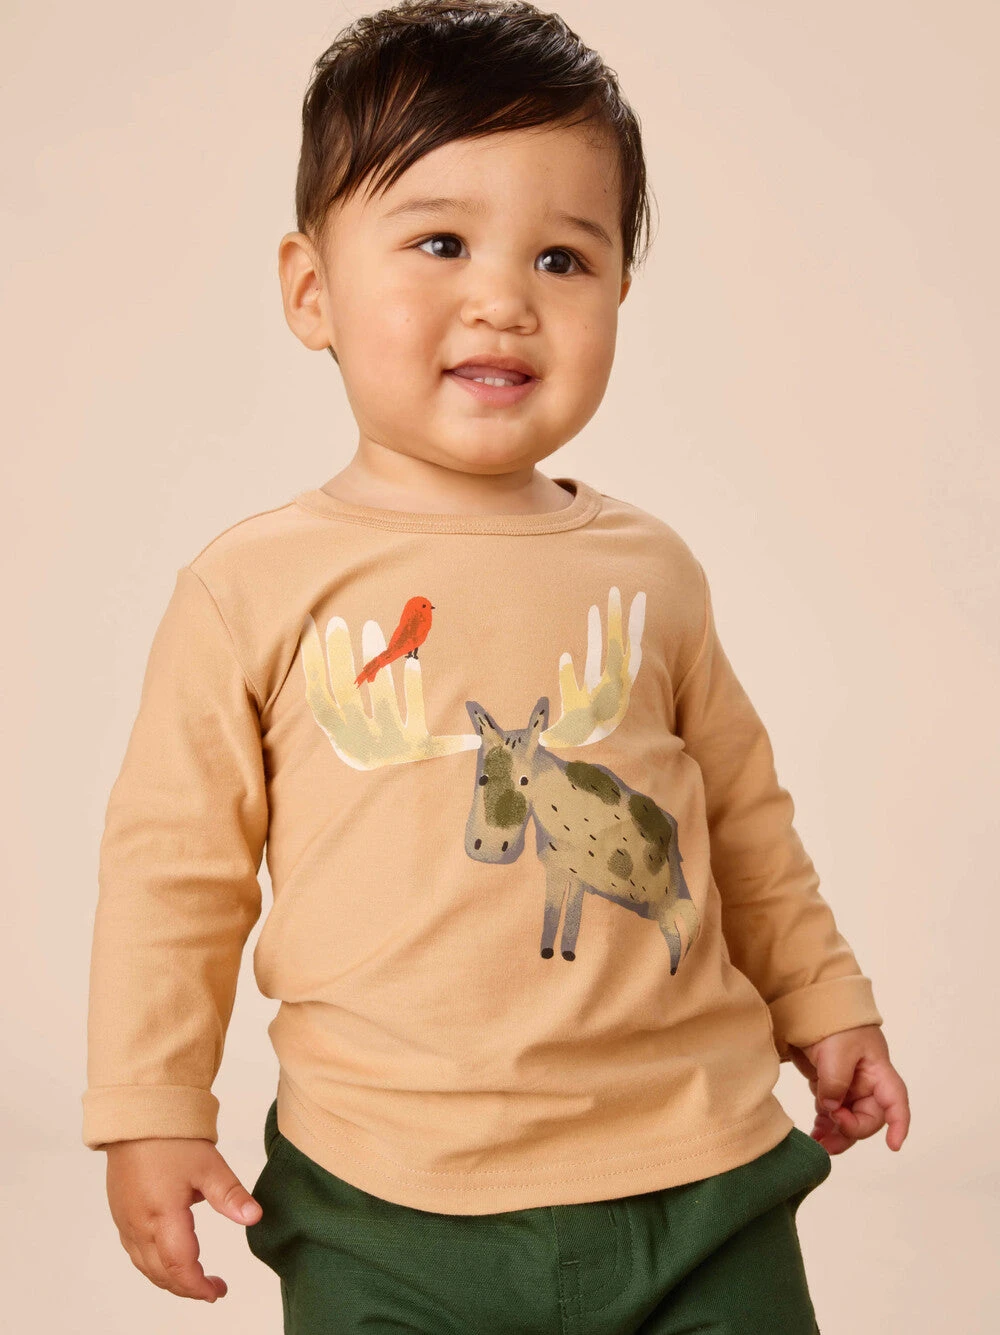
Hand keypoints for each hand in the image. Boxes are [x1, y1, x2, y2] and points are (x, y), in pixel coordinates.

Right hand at [105, 1136, 261, 1301]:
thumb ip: (230, 1195)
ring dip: (170, 1279)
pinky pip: (135, 1252)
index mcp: (162, 1216)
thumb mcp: (208, 1165)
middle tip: (213, 1288)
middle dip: (187, 1287)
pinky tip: (169, 1259)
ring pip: (146, 1266)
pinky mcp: (121, 1213)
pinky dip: (154, 1265)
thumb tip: (255, 1217)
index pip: (180, 1267)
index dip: (199, 1286)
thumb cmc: (172, 1139)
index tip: (218, 1292)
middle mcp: (139, 1225)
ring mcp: (126, 1222)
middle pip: (161, 1273)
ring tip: (195, 1279)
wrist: (136, 1117)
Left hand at [787, 1024, 910, 1154]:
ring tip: (818, 1143)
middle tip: (827, 1139)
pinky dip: (825, 1124)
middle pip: (868, 1118)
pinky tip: (815, 1134)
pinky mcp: (832, 1087)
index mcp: (878, 1072)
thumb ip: (835, 1083)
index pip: (896, 1101)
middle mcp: (868, 1084)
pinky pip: (833, 1113)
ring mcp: (850, 1087)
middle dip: (850, 1132)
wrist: (814, 1004)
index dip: (899, 1125)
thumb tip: (830, 1109)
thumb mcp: (837, 1052)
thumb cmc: (835, 1022)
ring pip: (849, 1120)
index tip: (894, 1145)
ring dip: (836, 1134)